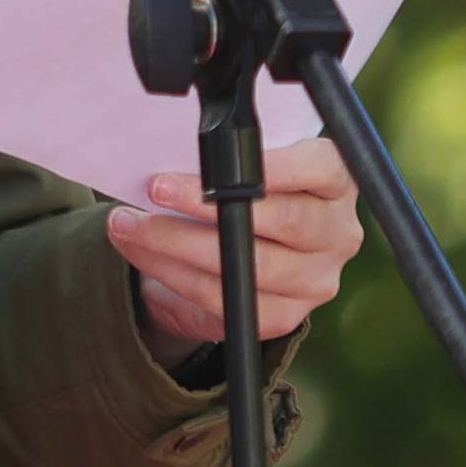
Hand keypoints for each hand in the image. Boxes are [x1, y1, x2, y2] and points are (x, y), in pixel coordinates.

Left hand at [107, 136, 359, 357]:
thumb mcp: (247, 163)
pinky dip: (172, 273)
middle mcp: (336, 234)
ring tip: (128, 222)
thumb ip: (230, 156)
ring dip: (176, 243)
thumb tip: (172, 150)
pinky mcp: (283, 316)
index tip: (214, 157)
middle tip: (156, 188)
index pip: (319, 169)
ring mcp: (314, 280)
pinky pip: (223, 298)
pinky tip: (141, 251)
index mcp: (336, 183)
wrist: (243, 248)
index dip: (273, 166)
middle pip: (284, 221)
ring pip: (247, 266)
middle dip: (209, 204)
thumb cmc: (246, 190)